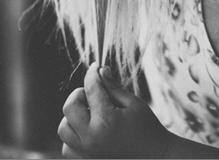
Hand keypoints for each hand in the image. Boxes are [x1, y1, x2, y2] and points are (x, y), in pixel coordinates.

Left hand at [58, 63, 173, 158]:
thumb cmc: (147, 128)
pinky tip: (89, 131)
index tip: (95, 67)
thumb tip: (100, 70)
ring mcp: (85, 152)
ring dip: (74, 117)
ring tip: (91, 115)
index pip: (91, 88)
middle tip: (93, 94)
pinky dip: (73, 137)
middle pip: (69, 107)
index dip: (93, 74)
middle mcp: (91, 137)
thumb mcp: (134, 104)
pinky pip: (67, 147)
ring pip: (64, 128)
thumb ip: (113, 87)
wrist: (154, 157)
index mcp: (106, 120)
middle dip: (80, 94)